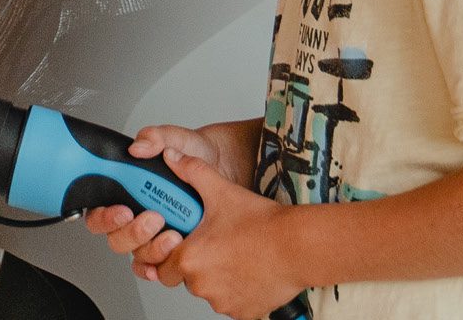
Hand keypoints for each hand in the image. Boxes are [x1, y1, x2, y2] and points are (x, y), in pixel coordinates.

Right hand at [82, 124, 239, 275]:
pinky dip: (162, 267)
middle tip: (155, 219)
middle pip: (116, 238)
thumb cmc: (196, 153)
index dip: (104, 217)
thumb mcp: (177, 138)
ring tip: (175, 234)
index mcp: (126, 190)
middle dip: (133, 233)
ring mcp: (154, 235)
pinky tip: (175, 256)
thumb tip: (138, 148)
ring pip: (137, 254)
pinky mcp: (173, 248)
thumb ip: (156, 138)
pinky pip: (157, 267)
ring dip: (153, 249)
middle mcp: (136, 215)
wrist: (226, 167)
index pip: (98, 212)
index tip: (123, 211)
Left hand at [153, 149, 306, 316]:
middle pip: (187, 280)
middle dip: (195, 266)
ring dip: (217, 279)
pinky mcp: (244, 313)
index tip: (183, 245)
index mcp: (190, 259)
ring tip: (236, 255)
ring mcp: (224, 302)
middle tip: (215, 247)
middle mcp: (203, 286)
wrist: (300, 246)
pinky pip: (233, 304)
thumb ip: (192, 172)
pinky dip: (237, 291)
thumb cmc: (263, 224)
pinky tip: (249, 271)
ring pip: (210, 292)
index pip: (162, 266)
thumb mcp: (222, 191)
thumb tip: (172, 158)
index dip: (171, 254)